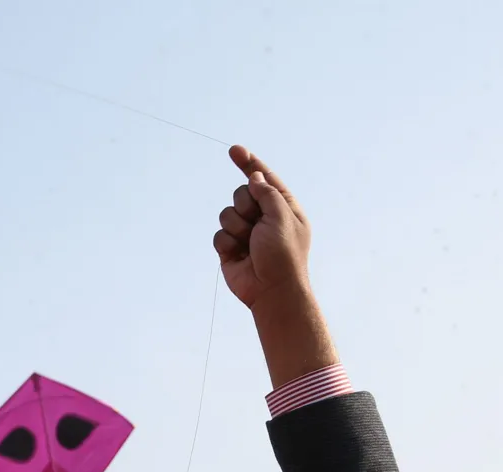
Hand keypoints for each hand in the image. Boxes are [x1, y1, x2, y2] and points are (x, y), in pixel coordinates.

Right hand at [213, 146, 310, 312]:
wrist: (271, 291)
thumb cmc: (283, 255)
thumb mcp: (282, 216)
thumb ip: (268, 192)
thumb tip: (255, 178)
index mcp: (282, 207)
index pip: (264, 179)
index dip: (249, 164)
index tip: (234, 150)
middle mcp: (263, 218)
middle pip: (241, 193)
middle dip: (245, 205)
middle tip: (256, 224)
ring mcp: (246, 233)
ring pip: (227, 213)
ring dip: (236, 226)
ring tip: (249, 244)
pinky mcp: (230, 249)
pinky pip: (219, 234)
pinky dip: (227, 243)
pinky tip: (239, 255)